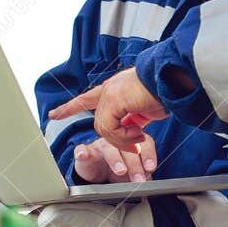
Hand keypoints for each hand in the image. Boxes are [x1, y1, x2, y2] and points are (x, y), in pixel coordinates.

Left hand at [48, 68, 166, 151]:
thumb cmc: (165, 93)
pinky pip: (110, 128)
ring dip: (123, 140)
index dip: (70, 107)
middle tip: (135, 145)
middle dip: (116, 140)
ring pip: (104, 128)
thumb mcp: (145, 109)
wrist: (173, 81)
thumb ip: (133, 118)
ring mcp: (109, 93)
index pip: (86, 98)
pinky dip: (124, 136)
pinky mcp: (113, 100)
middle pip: (99, 122)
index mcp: (115, 88)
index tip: (54, 114)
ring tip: (139, 139)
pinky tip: (139, 134)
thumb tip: (130, 131)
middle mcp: (109, 89)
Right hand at [74, 132, 157, 183]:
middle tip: (138, 179)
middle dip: (135, 164)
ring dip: (115, 159)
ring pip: (108, 147)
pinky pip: (82, 149)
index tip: (151, 168)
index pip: (144, 142)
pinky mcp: (85, 151)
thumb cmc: (117, 171)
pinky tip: (83, 155)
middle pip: (127, 147)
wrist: (95, 172)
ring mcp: (100, 145)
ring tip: (120, 170)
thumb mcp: (132, 174)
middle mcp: (117, 141)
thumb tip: (152, 187)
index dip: (148, 154)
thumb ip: (143, 176)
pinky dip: (82, 151)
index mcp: (133, 143)